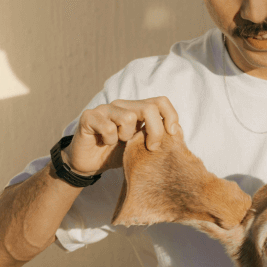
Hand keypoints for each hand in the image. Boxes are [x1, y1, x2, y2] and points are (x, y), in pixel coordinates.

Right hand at [65, 97, 179, 175]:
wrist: (88, 164)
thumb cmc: (116, 154)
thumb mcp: (142, 147)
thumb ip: (158, 138)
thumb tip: (178, 131)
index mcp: (137, 110)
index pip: (160, 102)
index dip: (171, 116)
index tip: (172, 134)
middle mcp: (122, 105)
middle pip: (149, 108)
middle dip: (155, 131)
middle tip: (151, 148)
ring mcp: (105, 109)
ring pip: (127, 117)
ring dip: (127, 137)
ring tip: (119, 143)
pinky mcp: (89, 116)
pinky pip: (108, 127)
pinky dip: (110, 140)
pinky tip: (105, 143)